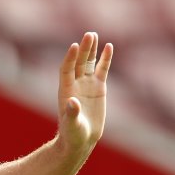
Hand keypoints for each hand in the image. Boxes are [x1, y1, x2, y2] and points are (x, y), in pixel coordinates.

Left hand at [58, 31, 111, 151]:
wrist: (81, 139)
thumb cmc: (73, 133)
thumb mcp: (72, 125)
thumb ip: (72, 113)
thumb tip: (73, 102)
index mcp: (66, 90)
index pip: (66, 69)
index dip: (70, 58)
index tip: (74, 46)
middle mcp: (75, 84)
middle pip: (79, 62)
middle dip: (83, 49)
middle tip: (89, 35)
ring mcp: (87, 84)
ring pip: (89, 63)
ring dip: (91, 50)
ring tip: (94, 35)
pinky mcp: (98, 88)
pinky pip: (102, 69)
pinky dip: (105, 59)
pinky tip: (109, 46)